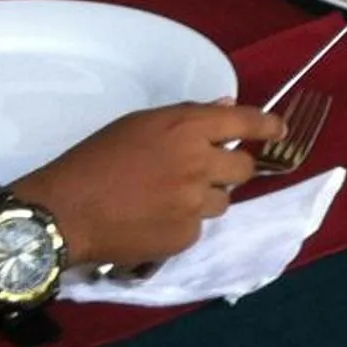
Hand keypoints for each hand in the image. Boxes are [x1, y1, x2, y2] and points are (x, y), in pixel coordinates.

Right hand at [24, 101, 282, 268]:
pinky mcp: (186, 236)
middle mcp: (199, 164)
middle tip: (205, 171)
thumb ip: (185, 117)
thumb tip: (224, 109)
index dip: (266, 125)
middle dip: (230, 168)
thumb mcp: (138, 124)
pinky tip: (153, 219)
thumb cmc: (95, 160)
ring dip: (204, 197)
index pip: (243, 121)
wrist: (67, 211)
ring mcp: (195, 204)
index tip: (279, 130)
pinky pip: (198, 226)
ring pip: (222, 201)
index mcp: (186, 128)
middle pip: (242, 168)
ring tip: (166, 197)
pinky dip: (182, 222)